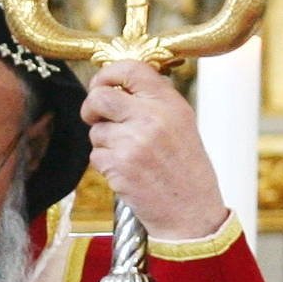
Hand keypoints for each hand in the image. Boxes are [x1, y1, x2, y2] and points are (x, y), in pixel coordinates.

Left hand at [80, 61, 229, 242]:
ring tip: (129, 156)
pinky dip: (105, 164)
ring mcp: (133, 142)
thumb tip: (115, 84)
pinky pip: (96, 155)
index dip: (107, 75)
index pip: (129, 69)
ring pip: (96, 131)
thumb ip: (152, 100)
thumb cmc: (186, 169)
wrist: (192, 213)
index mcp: (169, 103)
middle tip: (95, 117)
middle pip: (99, 97)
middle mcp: (151, 118)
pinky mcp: (120, 166)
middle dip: (90, 108)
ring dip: (104, 143)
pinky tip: (127, 172)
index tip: (101, 84)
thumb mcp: (181, 123)